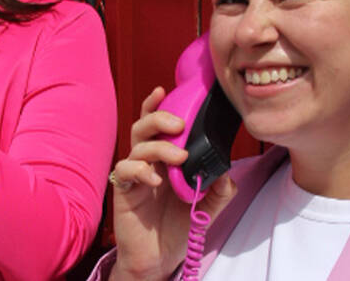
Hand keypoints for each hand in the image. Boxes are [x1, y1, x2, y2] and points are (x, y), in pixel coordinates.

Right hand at [109, 87, 236, 280]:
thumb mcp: (206, 208)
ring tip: (179, 157)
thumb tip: (226, 172)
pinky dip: (140, 170)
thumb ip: (219, 190)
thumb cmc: (177, 228)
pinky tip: (155, 180)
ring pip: (137, 144)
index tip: (166, 90)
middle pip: (144, 126)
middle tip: (179, 124)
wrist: (158, 259)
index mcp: (165, 158)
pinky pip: (125, 170)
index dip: (158, 106)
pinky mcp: (123, 190)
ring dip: (159, 146)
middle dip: (159, 117)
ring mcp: (134, 174)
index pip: (158, 125)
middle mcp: (147, 161)